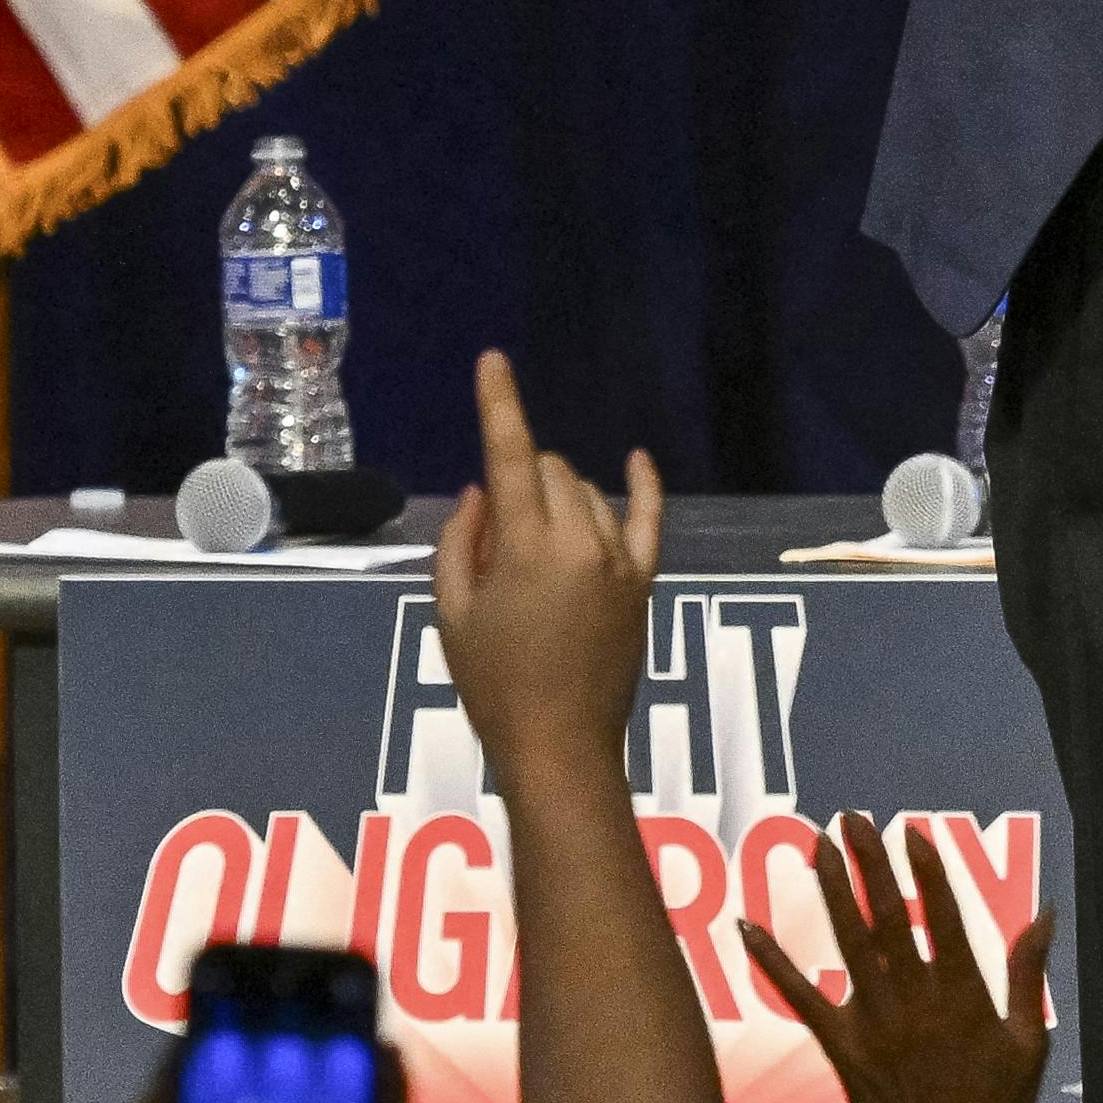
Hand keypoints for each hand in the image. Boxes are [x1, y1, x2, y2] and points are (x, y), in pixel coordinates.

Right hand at [428, 352, 660, 784]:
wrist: (560, 743)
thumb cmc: (492, 683)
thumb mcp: (453, 613)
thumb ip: (462, 542)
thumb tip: (483, 490)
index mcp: (526, 547)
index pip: (510, 456)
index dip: (501, 403)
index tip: (493, 359)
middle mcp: (580, 540)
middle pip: (548, 471)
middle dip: (519, 481)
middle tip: (495, 541)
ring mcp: (619, 559)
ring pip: (586, 493)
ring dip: (556, 499)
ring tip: (531, 560)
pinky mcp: (644, 580)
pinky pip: (649, 518)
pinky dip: (643, 485)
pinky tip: (637, 459)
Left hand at [744, 815, 1053, 1102]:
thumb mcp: (1028, 1043)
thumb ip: (1027, 976)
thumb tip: (1042, 914)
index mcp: (962, 995)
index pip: (941, 916)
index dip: (926, 871)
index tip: (911, 832)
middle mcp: (913, 1000)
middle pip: (887, 917)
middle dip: (870, 864)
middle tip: (853, 819)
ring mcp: (872, 1022)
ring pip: (848, 944)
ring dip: (832, 892)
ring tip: (820, 847)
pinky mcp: (841, 1048)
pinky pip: (801, 998)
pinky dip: (773, 962)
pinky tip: (749, 927)